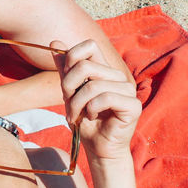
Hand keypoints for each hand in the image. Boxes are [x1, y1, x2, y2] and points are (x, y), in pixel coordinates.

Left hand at [52, 39, 140, 160]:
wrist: (97, 146)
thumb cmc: (84, 119)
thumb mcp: (70, 91)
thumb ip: (65, 68)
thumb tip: (54, 41)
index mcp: (104, 69)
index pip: (90, 45)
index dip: (72, 56)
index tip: (65, 75)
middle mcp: (117, 76)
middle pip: (86, 66)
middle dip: (69, 86)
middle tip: (68, 103)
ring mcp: (128, 89)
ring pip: (93, 85)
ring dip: (77, 103)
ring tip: (77, 114)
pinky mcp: (133, 105)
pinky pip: (105, 98)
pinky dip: (91, 109)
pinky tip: (92, 116)